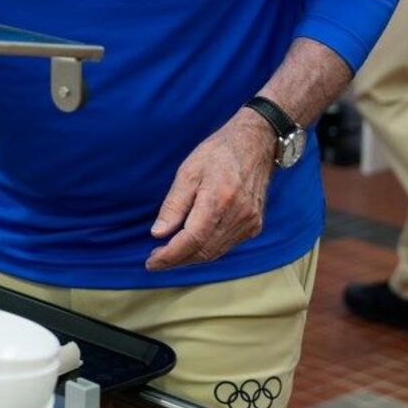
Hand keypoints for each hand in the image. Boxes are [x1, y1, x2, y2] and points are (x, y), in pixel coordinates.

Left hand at [146, 110, 275, 270]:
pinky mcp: (255, 225)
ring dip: (191, 258)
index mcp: (218, 200)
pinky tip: (192, 246)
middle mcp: (238, 215)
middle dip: (177, 260)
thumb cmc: (218, 153)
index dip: (170, 255)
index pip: (192, 240)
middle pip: (203, 251)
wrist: (255, 144)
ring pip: (215, 252)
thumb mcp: (187, 172)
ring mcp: (249, 222)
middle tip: (156, 261)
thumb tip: (158, 233)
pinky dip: (207, 250)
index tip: (152, 263)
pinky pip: (227, 245)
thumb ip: (173, 205)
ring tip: (169, 255)